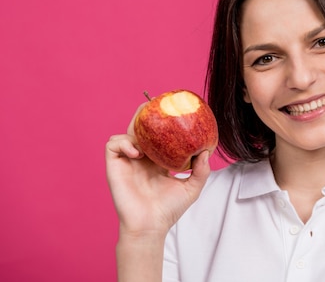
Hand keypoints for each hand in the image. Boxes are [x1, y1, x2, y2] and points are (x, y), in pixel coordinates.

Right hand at [105, 103, 211, 237]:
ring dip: (136, 126)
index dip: (164, 122)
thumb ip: (201, 170)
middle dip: (148, 114)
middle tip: (158, 104)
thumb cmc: (168, 210)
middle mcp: (143, 158)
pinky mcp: (115, 166)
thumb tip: (206, 151)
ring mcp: (128, 161)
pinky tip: (137, 151)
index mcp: (158, 160)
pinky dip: (123, 142)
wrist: (150, 226)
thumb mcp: (192, 188)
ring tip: (148, 126)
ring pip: (127, 132)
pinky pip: (113, 144)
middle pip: (143, 129)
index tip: (175, 110)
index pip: (160, 135)